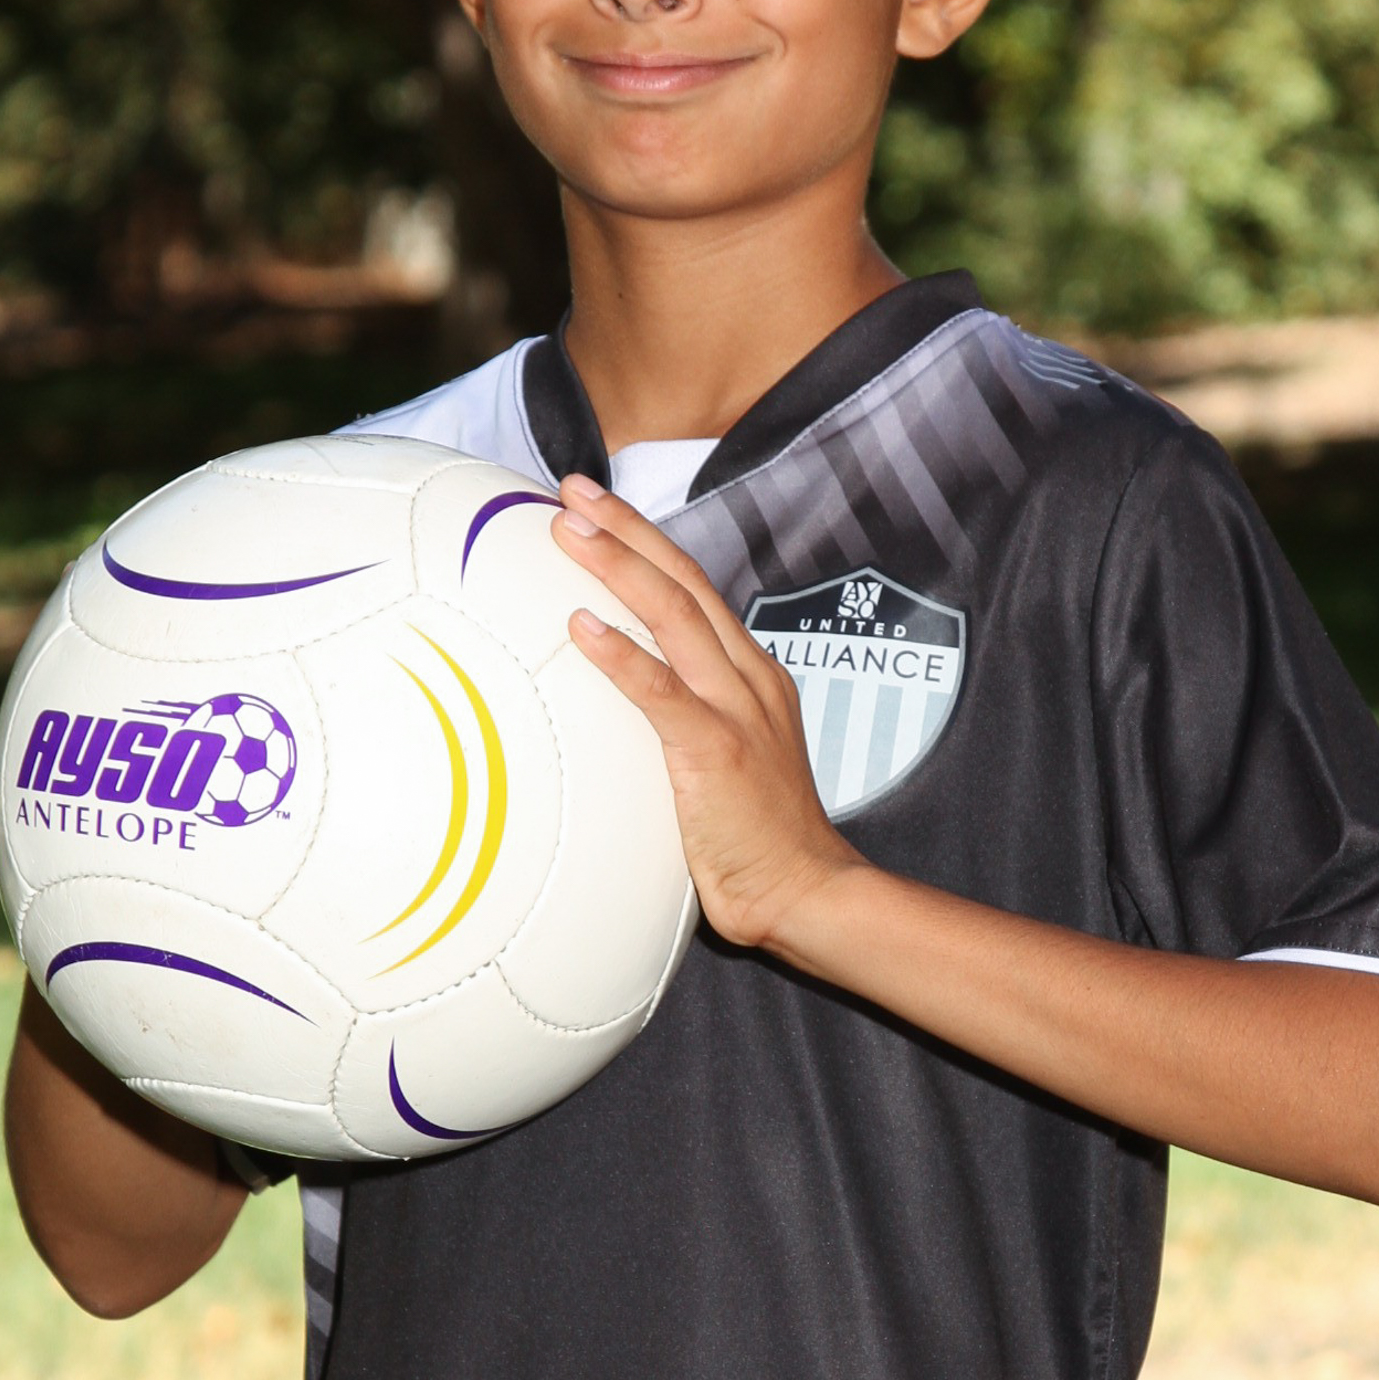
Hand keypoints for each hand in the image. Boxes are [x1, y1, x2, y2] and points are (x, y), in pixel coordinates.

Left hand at [552, 475, 862, 951]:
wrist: (809, 891)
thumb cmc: (759, 840)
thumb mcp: (727, 760)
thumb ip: (685, 724)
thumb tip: (625, 711)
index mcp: (750, 676)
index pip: (695, 589)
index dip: (646, 542)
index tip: (598, 509)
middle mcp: (747, 678)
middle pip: (683, 581)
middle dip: (626, 528)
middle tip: (573, 489)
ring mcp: (737, 710)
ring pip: (675, 616)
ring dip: (618, 566)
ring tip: (569, 530)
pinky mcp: (718, 751)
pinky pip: (662, 693)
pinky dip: (620, 656)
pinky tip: (580, 628)